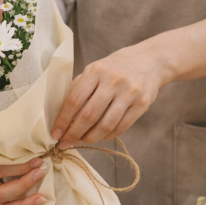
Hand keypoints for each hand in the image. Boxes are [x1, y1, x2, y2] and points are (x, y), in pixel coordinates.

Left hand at [51, 43, 167, 147]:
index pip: (74, 100)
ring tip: (82, 141)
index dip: (63, 120)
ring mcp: (129, 93)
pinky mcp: (142, 104)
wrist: (150, 60)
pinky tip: (100, 136)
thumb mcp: (94, 70)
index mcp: (95, 71)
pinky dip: (108, 135)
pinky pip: (121, 127)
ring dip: (90, 138)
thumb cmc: (115, 68)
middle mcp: (113, 81)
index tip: (55, 133)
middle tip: (65, 143)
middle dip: (74, 134)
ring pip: (106, 125)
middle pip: (89, 115)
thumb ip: (78, 88)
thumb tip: (59, 115)